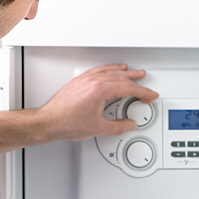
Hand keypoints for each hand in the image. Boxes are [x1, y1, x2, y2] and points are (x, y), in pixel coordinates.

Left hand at [38, 63, 158, 141]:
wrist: (48, 122)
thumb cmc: (67, 123)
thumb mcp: (98, 128)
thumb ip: (118, 127)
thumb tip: (129, 124)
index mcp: (99, 90)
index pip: (127, 88)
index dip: (142, 92)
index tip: (150, 95)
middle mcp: (92, 81)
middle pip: (120, 77)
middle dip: (136, 81)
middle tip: (145, 84)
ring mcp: (84, 80)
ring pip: (109, 71)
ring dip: (123, 72)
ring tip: (132, 72)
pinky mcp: (78, 81)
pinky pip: (97, 71)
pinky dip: (108, 69)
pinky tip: (111, 70)